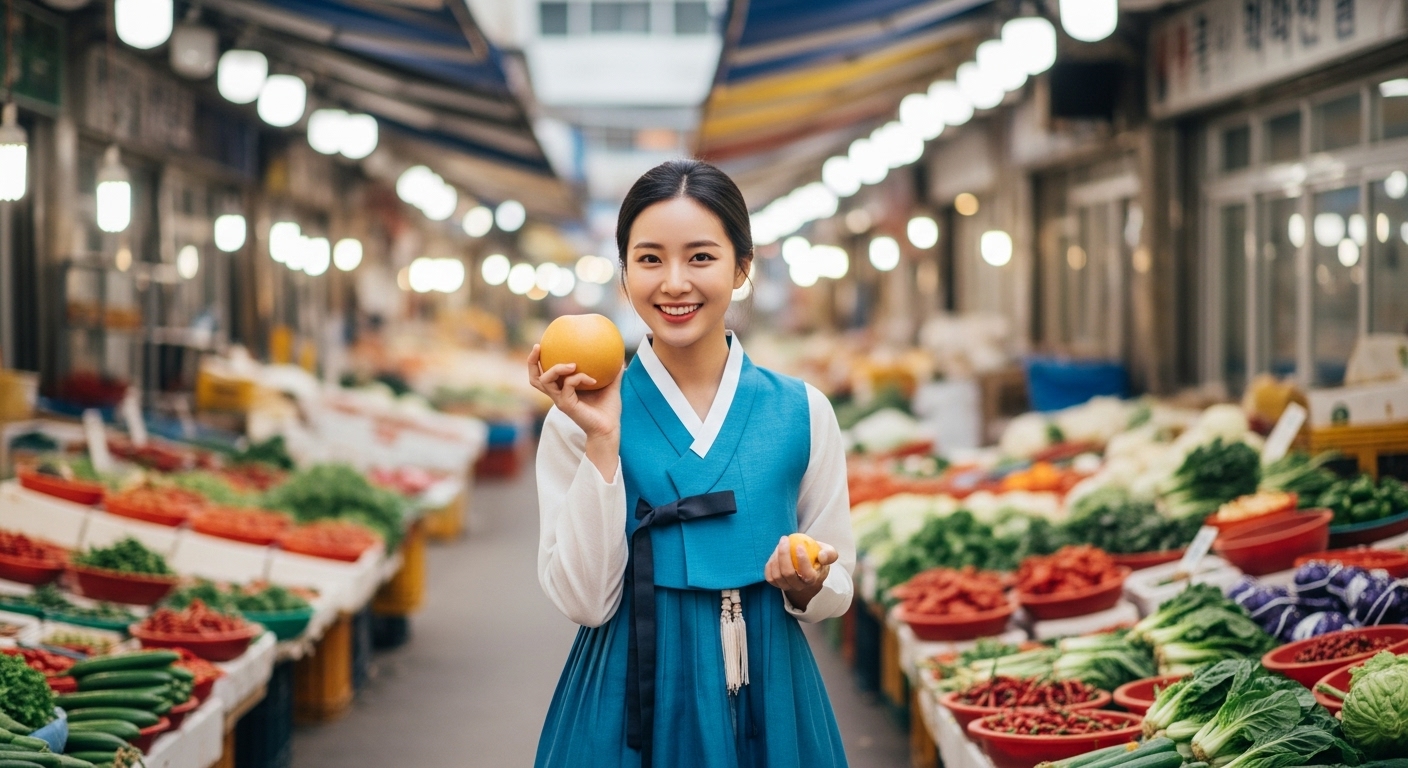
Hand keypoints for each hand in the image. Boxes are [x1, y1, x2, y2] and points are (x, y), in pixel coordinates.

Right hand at [528, 345, 622, 481]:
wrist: (609, 429)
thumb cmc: (608, 410)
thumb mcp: (611, 386)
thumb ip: (612, 372)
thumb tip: (620, 358)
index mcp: (564, 389)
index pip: (544, 374)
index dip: (538, 360)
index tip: (543, 343)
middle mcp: (558, 394)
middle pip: (535, 378)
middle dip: (532, 361)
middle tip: (538, 346)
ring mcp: (560, 400)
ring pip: (545, 381)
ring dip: (556, 368)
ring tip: (571, 364)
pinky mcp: (566, 405)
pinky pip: (567, 385)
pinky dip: (579, 378)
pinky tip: (592, 379)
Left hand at [764, 536, 838, 611]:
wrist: (807, 565)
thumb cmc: (817, 557)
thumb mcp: (828, 553)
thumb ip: (829, 554)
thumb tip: (821, 556)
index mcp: (813, 580)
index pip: (807, 574)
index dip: (802, 561)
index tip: (799, 545)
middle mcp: (799, 586)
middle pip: (788, 574)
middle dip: (784, 555)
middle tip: (785, 539)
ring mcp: (786, 586)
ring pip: (777, 575)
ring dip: (776, 557)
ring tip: (781, 544)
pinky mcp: (776, 584)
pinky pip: (769, 576)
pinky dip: (770, 564)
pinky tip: (775, 553)